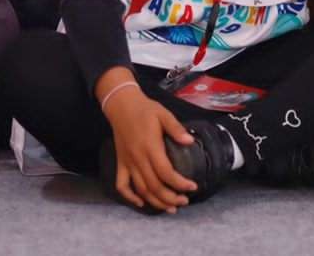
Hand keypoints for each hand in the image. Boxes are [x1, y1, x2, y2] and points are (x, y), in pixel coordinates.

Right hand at [104, 89, 196, 212]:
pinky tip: (142, 203)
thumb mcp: (163, 114)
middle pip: (154, 186)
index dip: (180, 183)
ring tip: (171, 207)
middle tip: (184, 201)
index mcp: (150, 146)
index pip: (165, 172)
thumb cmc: (144, 109)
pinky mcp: (120, 163)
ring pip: (141, 189)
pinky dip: (130, 197)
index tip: (192, 187)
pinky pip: (121, 185)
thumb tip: (189, 141)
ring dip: (156, 202)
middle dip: (171, 198)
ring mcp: (127, 162)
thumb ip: (176, 128)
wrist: (121, 104)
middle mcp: (138, 158)